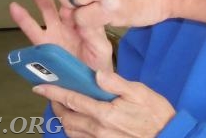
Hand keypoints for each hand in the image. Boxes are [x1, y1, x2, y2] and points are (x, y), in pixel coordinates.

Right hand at [9, 0, 112, 72]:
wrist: (88, 85)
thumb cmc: (99, 64)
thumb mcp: (101, 48)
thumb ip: (94, 34)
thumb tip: (84, 20)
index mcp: (84, 22)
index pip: (79, 5)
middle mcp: (68, 25)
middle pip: (59, 6)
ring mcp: (55, 35)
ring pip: (45, 16)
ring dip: (38, 1)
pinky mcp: (44, 48)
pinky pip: (33, 33)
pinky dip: (24, 20)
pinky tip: (15, 9)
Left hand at [35, 70, 174, 137]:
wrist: (166, 137)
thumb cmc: (155, 114)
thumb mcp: (140, 92)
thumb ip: (116, 83)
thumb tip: (96, 74)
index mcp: (105, 112)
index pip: (72, 100)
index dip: (54, 92)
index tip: (40, 86)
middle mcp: (97, 129)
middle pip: (66, 117)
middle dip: (56, 105)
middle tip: (53, 94)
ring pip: (70, 131)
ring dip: (63, 118)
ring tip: (64, 106)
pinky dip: (73, 130)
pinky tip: (78, 121)